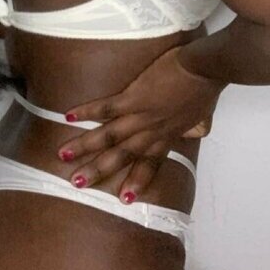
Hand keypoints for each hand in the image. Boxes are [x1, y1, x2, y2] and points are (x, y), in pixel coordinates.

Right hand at [56, 46, 225, 201]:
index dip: (137, 181)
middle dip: (98, 170)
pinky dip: (87, 112)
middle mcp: (151, 132)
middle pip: (121, 156)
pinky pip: (106, 108)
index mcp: (167, 136)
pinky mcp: (133, 97)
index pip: (150, 165)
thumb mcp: (204, 116)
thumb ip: (196, 128)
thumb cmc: (206, 89)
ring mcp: (140, 116)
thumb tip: (195, 133)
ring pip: (108, 136)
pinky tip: (68, 117)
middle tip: (76, 183)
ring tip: (63, 155)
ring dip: (85, 146)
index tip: (123, 199)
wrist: (206, 69)